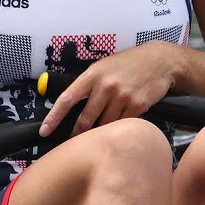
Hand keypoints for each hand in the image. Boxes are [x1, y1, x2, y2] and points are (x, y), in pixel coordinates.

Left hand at [39, 40, 178, 137]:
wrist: (159, 61)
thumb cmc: (128, 64)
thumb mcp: (104, 66)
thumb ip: (89, 83)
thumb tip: (71, 102)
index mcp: (92, 75)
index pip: (67, 99)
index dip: (54, 117)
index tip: (44, 131)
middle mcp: (105, 86)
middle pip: (85, 119)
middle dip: (77, 134)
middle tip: (72, 142)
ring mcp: (122, 97)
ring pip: (104, 125)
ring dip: (99, 133)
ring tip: (98, 137)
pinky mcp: (138, 106)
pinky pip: (122, 125)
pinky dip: (118, 128)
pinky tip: (119, 128)